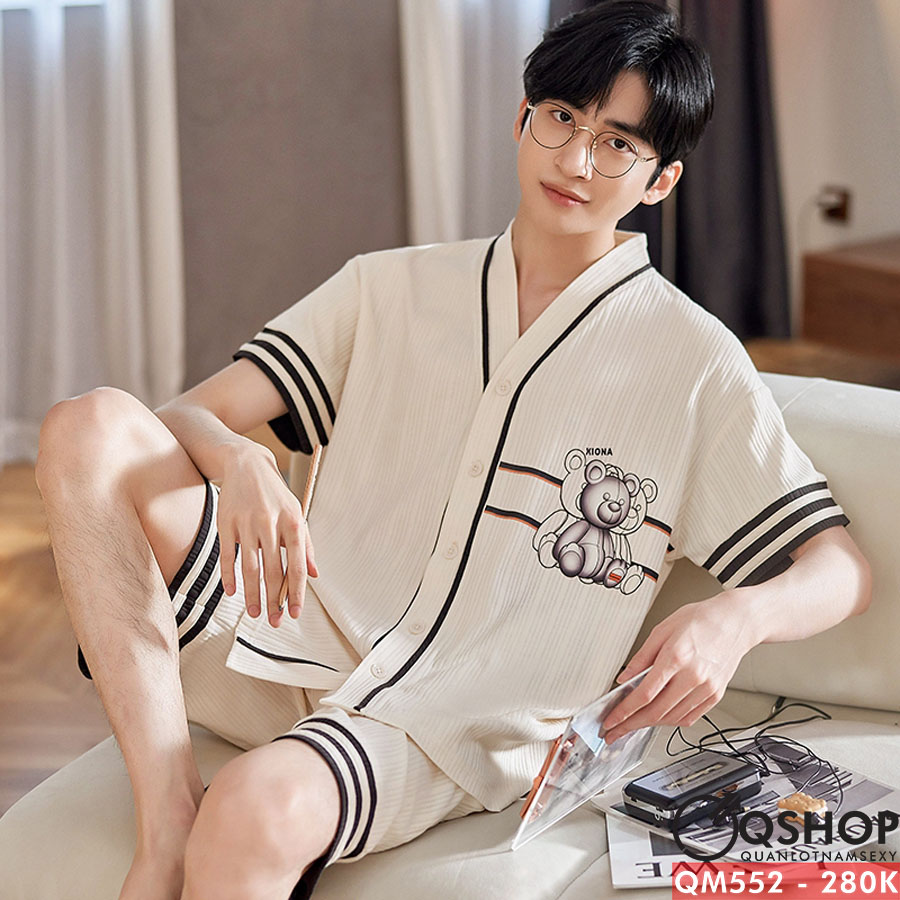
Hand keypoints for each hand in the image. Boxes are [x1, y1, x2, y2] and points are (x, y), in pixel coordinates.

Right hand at [217, 446, 318, 626]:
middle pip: (273, 570)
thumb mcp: (297, 514)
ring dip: (252, 594)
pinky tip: (232, 592)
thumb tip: (315, 575)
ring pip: (249, 567)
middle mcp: (270, 523)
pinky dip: (229, 576)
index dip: (296, 592)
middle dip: (274, 600)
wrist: (247, 464)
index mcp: (293, 522)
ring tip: (255, 613)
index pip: (297, 565)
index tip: (294, 612)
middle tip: (275, 621)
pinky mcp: (226, 522)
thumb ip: (306, 545)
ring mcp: (247, 523)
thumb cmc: (276, 495)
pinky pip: (227, 555)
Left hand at [601, 592, 755, 742]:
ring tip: (632, 724)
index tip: (611, 720)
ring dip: (649, 724)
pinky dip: (670, 722)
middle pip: (656, 712)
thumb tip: (624, 678)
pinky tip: (658, 718)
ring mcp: (706, 689)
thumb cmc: (700, 620)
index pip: (645, 694)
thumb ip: (641, 657)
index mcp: (676, 657)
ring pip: (672, 718)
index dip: (624, 712)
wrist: (735, 621)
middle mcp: (693, 676)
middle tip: (614, 731)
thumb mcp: (662, 630)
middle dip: (631, 725)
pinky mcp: (716, 695)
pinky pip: (690, 718)